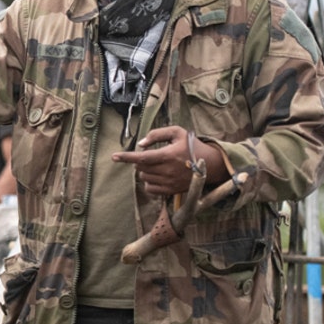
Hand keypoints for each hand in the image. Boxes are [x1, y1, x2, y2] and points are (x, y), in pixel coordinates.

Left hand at [112, 125, 227, 196]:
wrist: (210, 164)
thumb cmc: (191, 145)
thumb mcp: (177, 132)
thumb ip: (157, 134)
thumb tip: (141, 144)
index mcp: (168, 155)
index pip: (141, 158)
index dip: (126, 157)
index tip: (114, 156)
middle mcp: (168, 170)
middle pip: (141, 168)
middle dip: (140, 161)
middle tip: (151, 155)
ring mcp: (169, 182)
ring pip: (144, 178)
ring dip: (144, 170)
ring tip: (157, 164)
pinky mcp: (171, 191)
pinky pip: (150, 189)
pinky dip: (149, 182)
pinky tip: (157, 175)